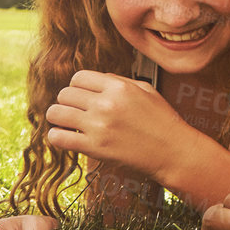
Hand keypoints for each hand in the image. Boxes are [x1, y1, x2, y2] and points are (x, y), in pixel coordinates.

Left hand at [45, 70, 201, 183]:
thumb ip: (119, 81)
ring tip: (66, 123)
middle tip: (74, 111)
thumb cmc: (163, 121)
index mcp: (119, 88)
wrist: (173, 152)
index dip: (77, 86)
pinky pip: (58, 137)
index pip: (79, 78)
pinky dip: (56, 136)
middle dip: (66, 102)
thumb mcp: (147, 91)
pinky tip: (65, 137)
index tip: (81, 96)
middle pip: (64, 94)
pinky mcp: (94, 148)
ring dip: (58, 117)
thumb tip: (95, 80)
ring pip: (56, 113)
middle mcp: (106, 104)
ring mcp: (98, 126)